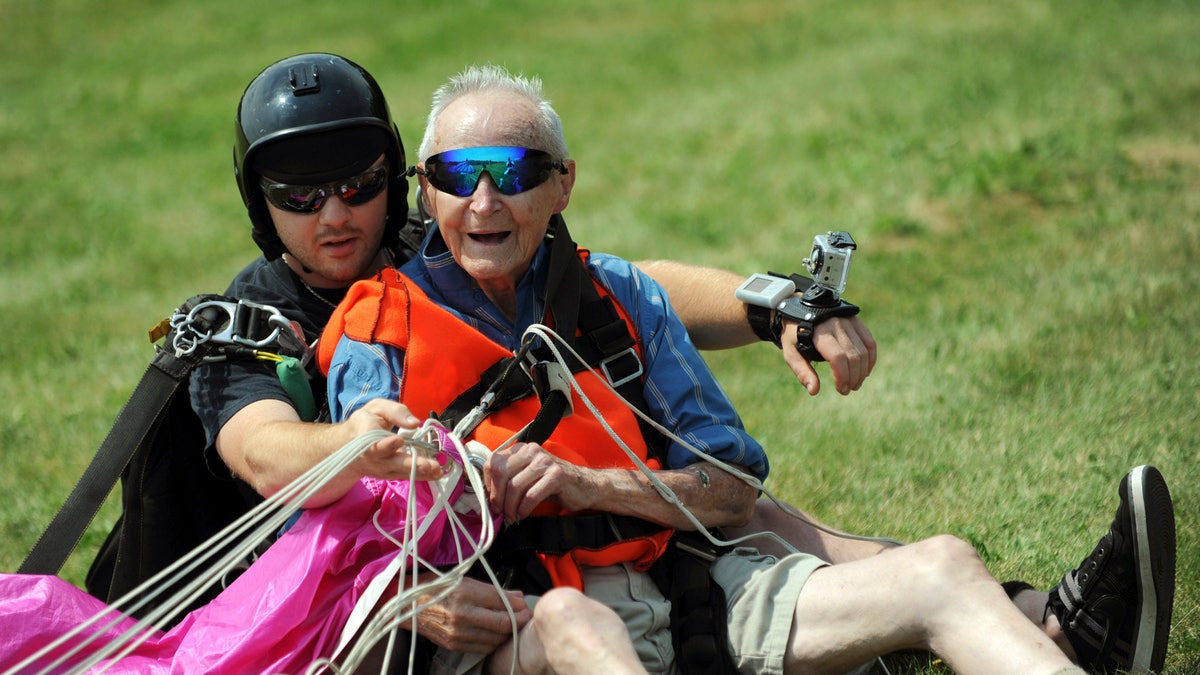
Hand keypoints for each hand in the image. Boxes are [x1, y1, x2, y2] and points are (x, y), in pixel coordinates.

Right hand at [343, 398, 444, 480]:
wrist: (348, 445)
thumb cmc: (365, 422)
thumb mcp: (377, 408)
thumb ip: (395, 412)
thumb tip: (414, 422)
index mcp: (366, 437)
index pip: (374, 445)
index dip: (385, 445)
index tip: (398, 440)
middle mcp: (373, 457)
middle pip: (391, 463)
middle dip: (411, 464)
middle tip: (428, 465)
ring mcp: (381, 468)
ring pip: (400, 472)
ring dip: (419, 472)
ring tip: (437, 470)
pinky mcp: (389, 474)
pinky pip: (405, 476)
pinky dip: (421, 476)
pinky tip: (437, 474)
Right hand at [405, 577, 530, 652]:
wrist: (406, 606)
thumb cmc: (436, 587)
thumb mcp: (465, 580)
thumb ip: (493, 590)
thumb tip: (518, 596)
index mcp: (464, 594)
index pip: (501, 603)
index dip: (518, 606)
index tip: (525, 605)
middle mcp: (461, 615)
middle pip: (501, 624)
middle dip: (518, 621)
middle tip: (525, 617)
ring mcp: (457, 633)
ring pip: (494, 639)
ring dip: (507, 633)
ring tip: (513, 625)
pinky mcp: (453, 645)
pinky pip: (482, 647)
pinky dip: (493, 641)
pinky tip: (496, 634)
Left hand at [484, 442, 594, 522]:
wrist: (584, 486)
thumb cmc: (552, 484)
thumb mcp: (527, 477)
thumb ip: (509, 481)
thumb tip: (487, 499)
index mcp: (521, 449)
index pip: (493, 463)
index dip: (488, 485)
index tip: (492, 501)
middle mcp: (532, 451)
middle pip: (501, 473)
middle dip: (497, 497)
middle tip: (500, 513)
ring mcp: (545, 461)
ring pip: (515, 486)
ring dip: (510, 507)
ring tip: (512, 517)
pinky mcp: (556, 475)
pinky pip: (531, 495)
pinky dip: (524, 509)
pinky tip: (523, 515)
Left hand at [781, 316, 876, 395]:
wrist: (800, 306)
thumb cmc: (794, 332)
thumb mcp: (790, 351)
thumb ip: (801, 371)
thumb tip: (814, 391)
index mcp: (819, 333)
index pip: (838, 357)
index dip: (842, 376)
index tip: (839, 388)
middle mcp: (837, 325)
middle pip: (853, 356)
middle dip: (853, 377)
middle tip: (846, 390)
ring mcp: (849, 321)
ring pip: (864, 350)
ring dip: (863, 371)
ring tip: (855, 384)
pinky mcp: (856, 320)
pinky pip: (869, 342)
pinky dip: (870, 358)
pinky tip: (864, 372)